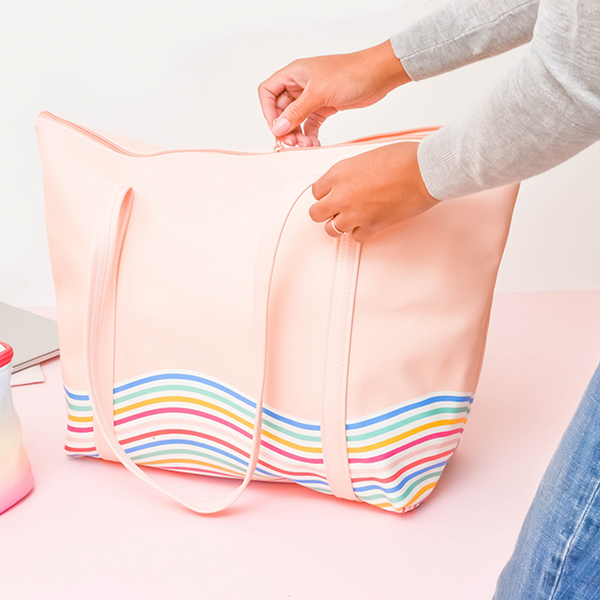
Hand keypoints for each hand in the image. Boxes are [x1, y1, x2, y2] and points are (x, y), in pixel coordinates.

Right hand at [258, 41, 410, 146]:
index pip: (268, 92)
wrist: (379, 75)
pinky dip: (309, 135)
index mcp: (294, 74)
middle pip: (280, 110)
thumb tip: (278, 128)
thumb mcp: (318, 93)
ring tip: (306, 146)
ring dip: (297, 134)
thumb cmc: (350, 74)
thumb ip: (296, 112)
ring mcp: (312, 96)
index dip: (268, 111)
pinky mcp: (324, 106)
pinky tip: (314, 144)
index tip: (277, 128)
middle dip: (285, 128)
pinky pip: (309, 124)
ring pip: (295, 119)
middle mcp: (300, 84)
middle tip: (292, 143)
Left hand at [308, 142, 439, 242]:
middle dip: (325, 211)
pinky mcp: (370, 227)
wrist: (423, 171)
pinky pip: (355, 237)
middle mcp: (341, 195)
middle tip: (335, 210)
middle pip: (317, 213)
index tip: (332, 195)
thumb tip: (349, 182)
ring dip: (340, 224)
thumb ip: (351, 172)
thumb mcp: (366, 157)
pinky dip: (359, 232)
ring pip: (331, 230)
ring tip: (351, 218)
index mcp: (338, 173)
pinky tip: (366, 224)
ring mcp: (354, 214)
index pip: (316, 191)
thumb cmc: (403, 159)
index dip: (325, 194)